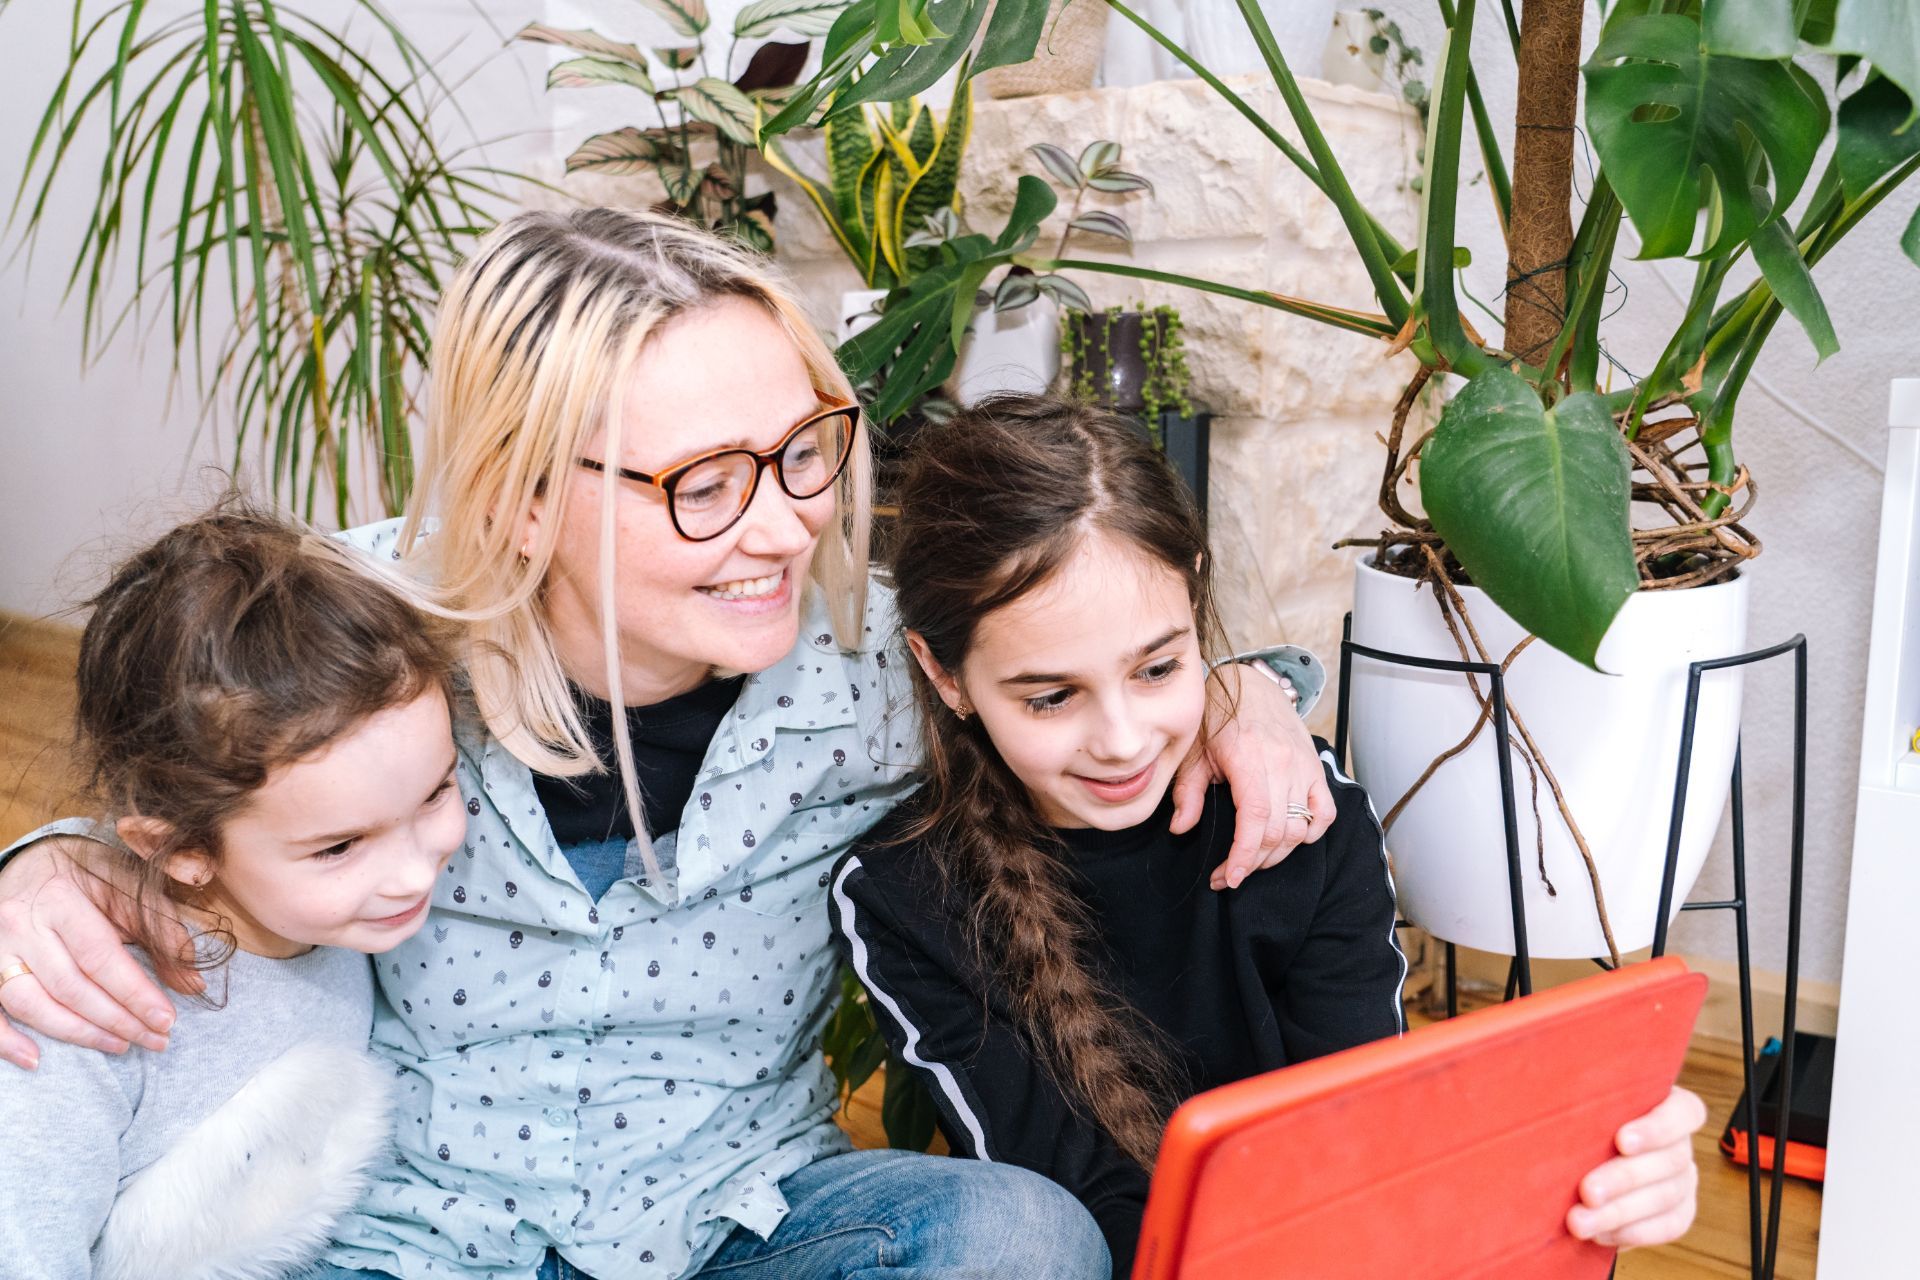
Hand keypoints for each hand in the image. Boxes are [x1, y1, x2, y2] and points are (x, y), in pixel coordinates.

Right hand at [0, 836, 192, 1068]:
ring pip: (31, 1003)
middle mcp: (20, 924)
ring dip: (78, 1033)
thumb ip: (164, 933)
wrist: (34, 862)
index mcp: (61, 899)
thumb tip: (193, 984)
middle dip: (117, 1019)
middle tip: (154, 1039)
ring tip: (120, 1045)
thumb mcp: (132, 891)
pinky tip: (36, 1059)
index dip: (135, 993)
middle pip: (69, 986)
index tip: (167, 1020)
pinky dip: (7, 1041)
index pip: (100, 957)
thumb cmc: (91, 878)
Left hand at [1170, 663, 1334, 889]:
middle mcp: (1283, 763)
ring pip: (1301, 827)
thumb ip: (1187, 791)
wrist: (1249, 685)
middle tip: (1229, 874)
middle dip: (1254, 862)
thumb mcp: (1193, 751)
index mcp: (1249, 758)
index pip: (1256, 818)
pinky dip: (1311, 833)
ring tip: (1251, 861)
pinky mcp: (1315, 768)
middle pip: (1278, 830)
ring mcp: (1303, 766)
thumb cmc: (1218, 716)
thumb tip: (1180, 828)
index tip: (1229, 877)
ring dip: (1277, 854)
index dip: (1244, 854)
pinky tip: (1289, 840)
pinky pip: (1324, 812)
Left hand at [1566, 1085, 1706, 1247]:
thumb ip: (1576, 1097)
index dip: (1658, 1127)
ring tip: (1579, 1221)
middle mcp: (1679, 1142)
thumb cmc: (1570, 1121)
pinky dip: (1633, 1231)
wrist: (1574, 1168)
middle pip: (1668, 1160)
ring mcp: (1683, 1178)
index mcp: (1663, 1104)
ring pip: (1664, 1196)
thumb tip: (1549, 1089)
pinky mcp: (1678, 1212)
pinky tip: (1599, 1233)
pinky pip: (1668, 1225)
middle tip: (1587, 1192)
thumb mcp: (1575, 1102)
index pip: (1684, 1112)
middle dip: (1623, 1178)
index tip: (1622, 1141)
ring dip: (1619, 1211)